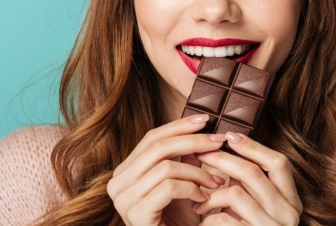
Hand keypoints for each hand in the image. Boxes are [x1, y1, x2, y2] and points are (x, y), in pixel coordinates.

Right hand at [106, 114, 226, 225]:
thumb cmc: (178, 223)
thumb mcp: (181, 185)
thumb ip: (183, 160)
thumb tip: (200, 130)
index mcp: (125, 172)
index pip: (152, 138)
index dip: (180, 126)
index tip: (205, 119)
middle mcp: (117, 183)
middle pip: (158, 147)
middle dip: (193, 141)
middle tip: (218, 141)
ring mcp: (123, 199)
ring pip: (166, 166)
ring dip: (198, 171)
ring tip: (216, 181)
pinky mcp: (135, 213)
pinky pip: (169, 187)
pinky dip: (192, 188)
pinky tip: (204, 198)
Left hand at [194, 132, 302, 224]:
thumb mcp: (260, 208)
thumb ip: (250, 184)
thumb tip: (222, 146)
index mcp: (292, 200)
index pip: (280, 164)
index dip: (254, 147)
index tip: (229, 135)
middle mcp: (288, 214)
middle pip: (252, 174)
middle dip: (221, 159)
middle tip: (199, 153)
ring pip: (235, 194)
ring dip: (210, 193)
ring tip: (197, 198)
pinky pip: (223, 220)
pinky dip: (208, 217)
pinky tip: (201, 221)